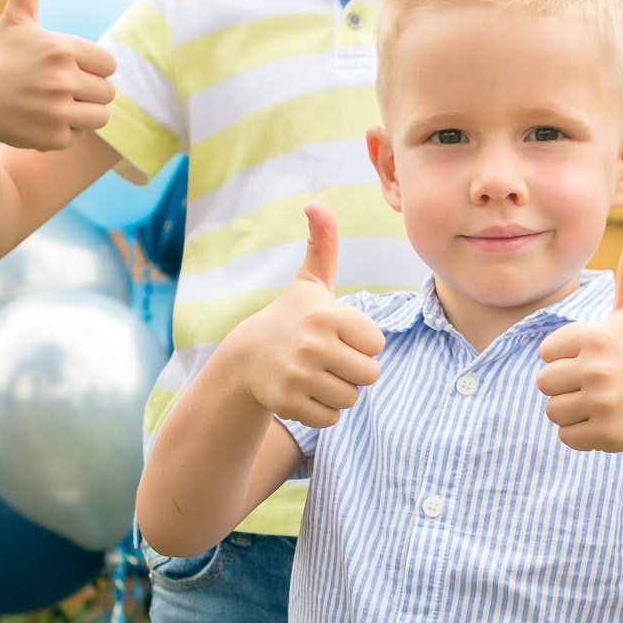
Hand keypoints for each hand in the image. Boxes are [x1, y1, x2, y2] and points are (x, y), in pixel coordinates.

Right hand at [0, 0, 117, 151]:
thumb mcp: (16, 19)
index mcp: (60, 47)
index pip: (108, 64)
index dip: (91, 68)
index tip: (66, 67)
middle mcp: (60, 78)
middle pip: (108, 92)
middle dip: (88, 92)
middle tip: (58, 89)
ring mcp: (55, 110)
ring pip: (100, 117)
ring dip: (81, 114)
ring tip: (54, 105)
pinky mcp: (51, 137)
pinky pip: (78, 136)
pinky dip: (64, 133)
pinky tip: (39, 121)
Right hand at [232, 203, 383, 426]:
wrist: (246, 357)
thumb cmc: (291, 317)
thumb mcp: (309, 282)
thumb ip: (322, 244)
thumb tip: (316, 204)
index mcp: (326, 314)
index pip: (376, 344)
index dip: (361, 343)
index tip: (337, 336)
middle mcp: (312, 344)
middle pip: (370, 374)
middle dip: (354, 371)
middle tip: (328, 359)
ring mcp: (298, 376)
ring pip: (351, 398)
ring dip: (338, 391)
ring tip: (315, 374)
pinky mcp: (288, 404)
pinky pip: (331, 419)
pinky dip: (322, 411)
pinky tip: (304, 392)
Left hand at [536, 233, 622, 455]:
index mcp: (595, 335)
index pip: (546, 352)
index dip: (566, 359)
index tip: (594, 362)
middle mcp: (597, 366)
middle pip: (544, 383)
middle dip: (566, 389)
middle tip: (598, 388)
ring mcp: (602, 400)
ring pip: (553, 412)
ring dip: (573, 413)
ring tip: (602, 405)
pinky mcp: (606, 431)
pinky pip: (567, 437)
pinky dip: (582, 436)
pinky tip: (608, 423)